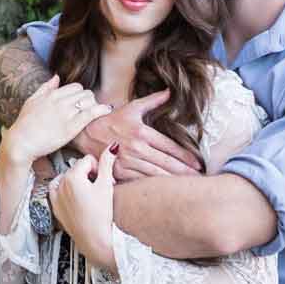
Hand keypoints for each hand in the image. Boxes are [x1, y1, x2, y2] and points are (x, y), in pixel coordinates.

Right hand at [0, 75, 111, 172]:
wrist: (20, 142)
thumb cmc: (24, 124)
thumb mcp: (32, 101)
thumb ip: (45, 88)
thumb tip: (56, 76)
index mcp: (51, 94)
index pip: (75, 87)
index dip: (80, 95)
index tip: (81, 103)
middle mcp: (60, 101)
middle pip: (84, 92)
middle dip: (89, 100)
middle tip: (88, 110)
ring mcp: (66, 113)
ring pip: (89, 100)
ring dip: (94, 105)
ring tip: (95, 113)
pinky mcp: (71, 127)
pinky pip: (91, 113)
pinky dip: (101, 110)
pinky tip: (107, 110)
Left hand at [50, 145, 115, 269]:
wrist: (96, 241)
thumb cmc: (101, 217)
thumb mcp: (106, 185)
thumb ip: (107, 163)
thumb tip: (112, 147)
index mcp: (72, 177)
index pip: (88, 160)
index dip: (99, 168)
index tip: (105, 180)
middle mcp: (61, 185)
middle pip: (77, 168)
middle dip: (89, 175)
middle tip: (99, 189)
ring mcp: (56, 197)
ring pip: (68, 179)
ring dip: (78, 182)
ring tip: (89, 195)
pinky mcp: (56, 208)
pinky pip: (58, 191)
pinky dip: (66, 191)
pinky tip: (77, 198)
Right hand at [71, 88, 203, 182]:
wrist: (85, 132)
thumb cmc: (112, 120)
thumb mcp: (132, 108)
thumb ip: (153, 100)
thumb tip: (170, 91)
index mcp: (142, 132)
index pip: (169, 146)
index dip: (186, 156)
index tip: (198, 163)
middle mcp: (136, 147)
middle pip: (166, 163)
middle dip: (184, 171)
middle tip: (199, 177)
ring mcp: (128, 161)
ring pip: (155, 174)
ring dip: (172, 181)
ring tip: (187, 186)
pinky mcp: (119, 172)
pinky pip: (140, 181)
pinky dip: (153, 187)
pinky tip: (165, 191)